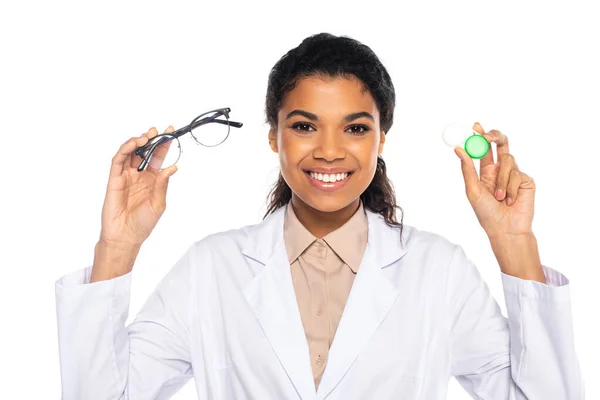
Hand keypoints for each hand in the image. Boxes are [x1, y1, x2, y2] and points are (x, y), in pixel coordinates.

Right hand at [99, 126, 178, 248]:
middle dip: (151, 139)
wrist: (125, 236)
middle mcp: (139, 175)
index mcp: (152, 180)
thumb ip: (162, 185)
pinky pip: (118, 161)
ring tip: (147, 135)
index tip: (171, 132)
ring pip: (130, 153)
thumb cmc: (143, 223)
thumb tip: (173, 167)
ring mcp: (126, 176)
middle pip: (145, 152)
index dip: (164, 145)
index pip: (158, 158)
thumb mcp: (158, 203)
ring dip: (137, 141)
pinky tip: (133, 144)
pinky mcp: (114, 179)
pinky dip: (124, 150)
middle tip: (159, 131)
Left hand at [454, 122, 535, 240]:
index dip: (480, 136)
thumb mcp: (473, 190)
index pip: (484, 148)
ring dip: (502, 180)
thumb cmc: (486, 213)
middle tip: (488, 136)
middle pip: (502, 144)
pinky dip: (511, 188)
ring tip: (499, 198)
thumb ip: (467, 169)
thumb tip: (458, 149)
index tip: (475, 126)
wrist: (505, 229)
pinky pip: (518, 174)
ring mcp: (515, 174)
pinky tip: (511, 201)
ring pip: (508, 160)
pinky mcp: (526, 181)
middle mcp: (501, 170)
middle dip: (495, 136)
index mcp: (486, 171)